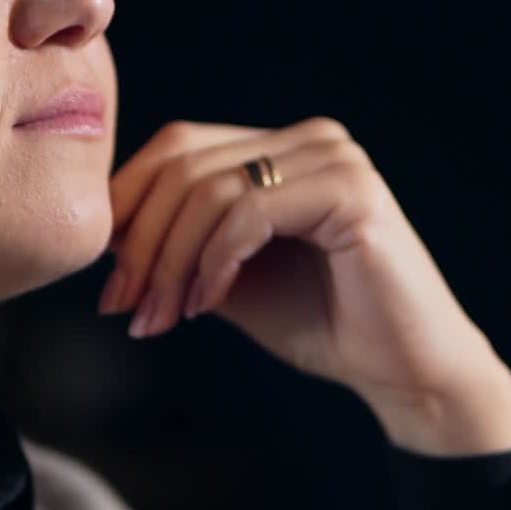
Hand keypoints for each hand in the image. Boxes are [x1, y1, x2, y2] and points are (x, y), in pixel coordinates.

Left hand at [99, 117, 510, 454]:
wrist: (404, 369)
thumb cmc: (322, 323)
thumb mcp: (226, 280)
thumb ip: (179, 247)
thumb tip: (106, 236)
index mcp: (278, 149)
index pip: (177, 148)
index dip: (129, 205)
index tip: (108, 280)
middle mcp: (306, 140)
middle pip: (184, 164)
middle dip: (141, 241)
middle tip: (124, 305)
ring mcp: (333, 158)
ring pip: (210, 189)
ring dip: (171, 261)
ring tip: (162, 317)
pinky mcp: (352, 190)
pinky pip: (251, 212)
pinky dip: (214, 261)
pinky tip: (206, 304)